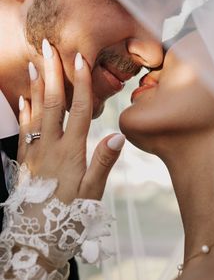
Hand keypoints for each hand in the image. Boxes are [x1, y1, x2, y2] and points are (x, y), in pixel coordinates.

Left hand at [17, 39, 124, 202]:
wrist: (36, 238)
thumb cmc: (69, 216)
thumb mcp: (92, 194)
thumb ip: (103, 163)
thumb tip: (117, 136)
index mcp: (71, 151)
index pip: (78, 109)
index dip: (80, 83)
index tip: (79, 60)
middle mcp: (51, 146)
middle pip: (53, 103)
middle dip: (52, 73)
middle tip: (49, 48)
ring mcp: (36, 151)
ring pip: (35, 112)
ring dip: (35, 86)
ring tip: (33, 64)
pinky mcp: (26, 160)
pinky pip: (24, 130)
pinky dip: (24, 111)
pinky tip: (23, 99)